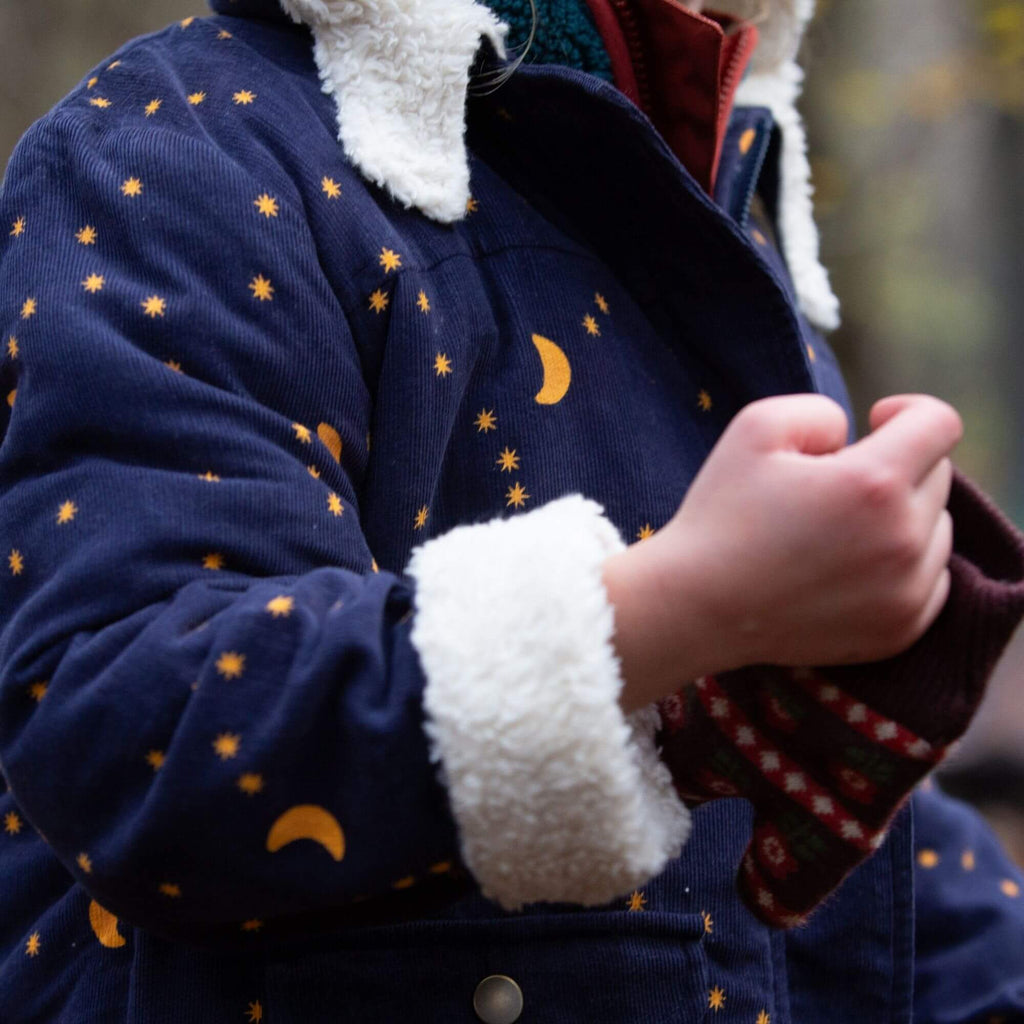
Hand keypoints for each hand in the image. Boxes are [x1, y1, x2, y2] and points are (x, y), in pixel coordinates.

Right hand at [605, 393, 961, 710]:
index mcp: (873, 483)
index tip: (875, 422)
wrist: (696, 607)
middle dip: (896, 465)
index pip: (940, 424)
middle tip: (835, 484)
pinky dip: (905, 565)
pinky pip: (932, 580)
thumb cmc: (720, 513)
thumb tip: (855, 436)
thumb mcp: (755, 426)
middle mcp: (903, 540)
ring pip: (938, 530)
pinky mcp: (899, 631)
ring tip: (840, 529)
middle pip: (938, 476)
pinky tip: (853, 565)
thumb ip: (823, 412)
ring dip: (903, 517)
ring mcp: (907, 593)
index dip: (908, 411)